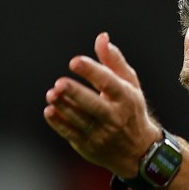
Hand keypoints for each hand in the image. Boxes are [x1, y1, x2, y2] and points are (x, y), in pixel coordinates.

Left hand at [44, 32, 160, 177]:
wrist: (138, 152)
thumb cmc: (130, 111)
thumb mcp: (129, 86)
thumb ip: (113, 61)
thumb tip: (101, 37)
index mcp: (126, 99)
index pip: (109, 83)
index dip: (92, 71)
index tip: (75, 61)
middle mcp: (115, 118)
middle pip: (93, 105)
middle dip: (76, 94)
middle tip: (59, 84)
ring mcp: (101, 134)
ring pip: (79, 119)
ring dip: (64, 106)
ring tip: (51, 94)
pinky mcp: (89, 147)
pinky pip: (71, 134)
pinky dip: (59, 123)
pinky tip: (50, 111)